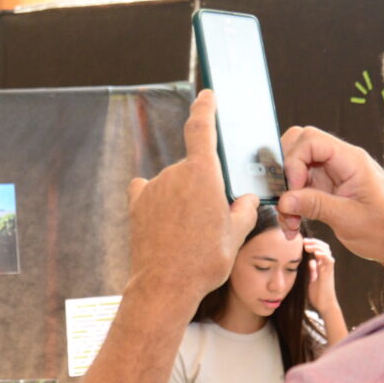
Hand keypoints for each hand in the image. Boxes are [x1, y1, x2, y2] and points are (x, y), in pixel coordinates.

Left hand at [127, 90, 259, 305]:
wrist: (165, 286)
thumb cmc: (203, 261)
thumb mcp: (236, 235)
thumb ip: (245, 210)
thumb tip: (247, 200)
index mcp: (203, 175)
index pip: (201, 128)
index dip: (205, 108)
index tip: (207, 95)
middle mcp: (174, 174)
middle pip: (193, 168)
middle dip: (203, 187)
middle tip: (210, 221)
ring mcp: (152, 188)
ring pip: (173, 183)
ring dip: (182, 199)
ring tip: (188, 233)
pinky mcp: (136, 203)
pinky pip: (150, 192)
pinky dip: (159, 201)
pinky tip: (165, 222)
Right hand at [278, 125, 383, 261]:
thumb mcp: (350, 220)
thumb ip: (316, 206)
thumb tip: (284, 200)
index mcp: (351, 160)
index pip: (312, 140)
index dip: (294, 161)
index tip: (292, 189)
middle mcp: (339, 161)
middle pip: (299, 146)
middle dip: (285, 174)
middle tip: (287, 203)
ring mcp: (331, 173)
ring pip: (295, 169)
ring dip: (286, 194)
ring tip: (291, 222)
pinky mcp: (325, 188)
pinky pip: (298, 188)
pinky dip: (291, 205)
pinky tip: (294, 225)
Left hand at [302, 238, 337, 314]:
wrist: (324, 305)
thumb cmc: (317, 294)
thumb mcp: (310, 278)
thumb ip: (310, 269)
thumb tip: (307, 261)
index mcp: (320, 265)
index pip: (318, 248)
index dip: (311, 243)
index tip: (301, 242)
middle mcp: (325, 264)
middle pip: (323, 246)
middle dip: (314, 242)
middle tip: (303, 241)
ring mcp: (328, 268)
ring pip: (326, 251)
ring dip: (317, 246)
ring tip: (307, 246)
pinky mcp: (329, 273)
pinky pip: (329, 260)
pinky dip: (323, 255)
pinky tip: (315, 253)